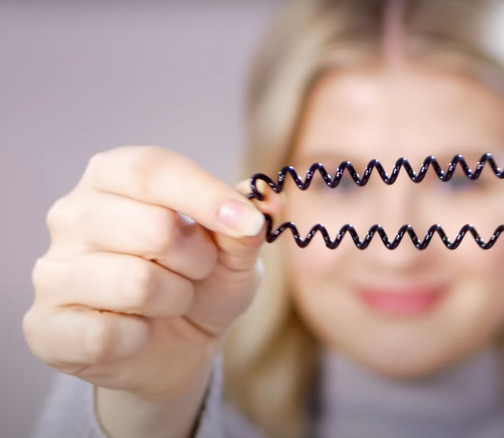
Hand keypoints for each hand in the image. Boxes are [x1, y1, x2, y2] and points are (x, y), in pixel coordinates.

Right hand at [23, 146, 277, 435]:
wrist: (179, 347)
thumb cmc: (202, 282)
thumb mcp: (235, 251)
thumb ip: (245, 224)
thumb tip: (265, 199)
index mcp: (112, 177)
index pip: (152, 169)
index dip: (206, 194)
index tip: (248, 221)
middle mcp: (72, 215)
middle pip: (153, 227)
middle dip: (197, 258)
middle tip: (197, 270)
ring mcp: (52, 270)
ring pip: (136, 283)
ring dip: (174, 299)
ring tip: (170, 300)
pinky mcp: (46, 326)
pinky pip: (108, 333)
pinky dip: (142, 337)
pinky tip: (138, 331)